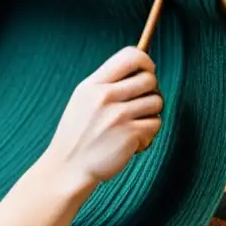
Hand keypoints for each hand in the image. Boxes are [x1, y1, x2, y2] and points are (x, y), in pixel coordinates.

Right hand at [40, 47, 162, 191]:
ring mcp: (118, 115)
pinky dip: (148, 134)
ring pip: (157, 102)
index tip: (146, 74)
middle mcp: (105, 97)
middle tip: (139, 106)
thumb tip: (142, 70)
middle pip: (149, 79)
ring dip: (150, 114)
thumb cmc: (78, 135)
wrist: (68, 168)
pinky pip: (156, 124)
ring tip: (133, 125)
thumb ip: (106, 84)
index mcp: (93, 85)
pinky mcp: (130, 134)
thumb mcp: (83, 101)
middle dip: (150, 91)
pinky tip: (132, 142)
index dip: (146, 62)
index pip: (130, 56)